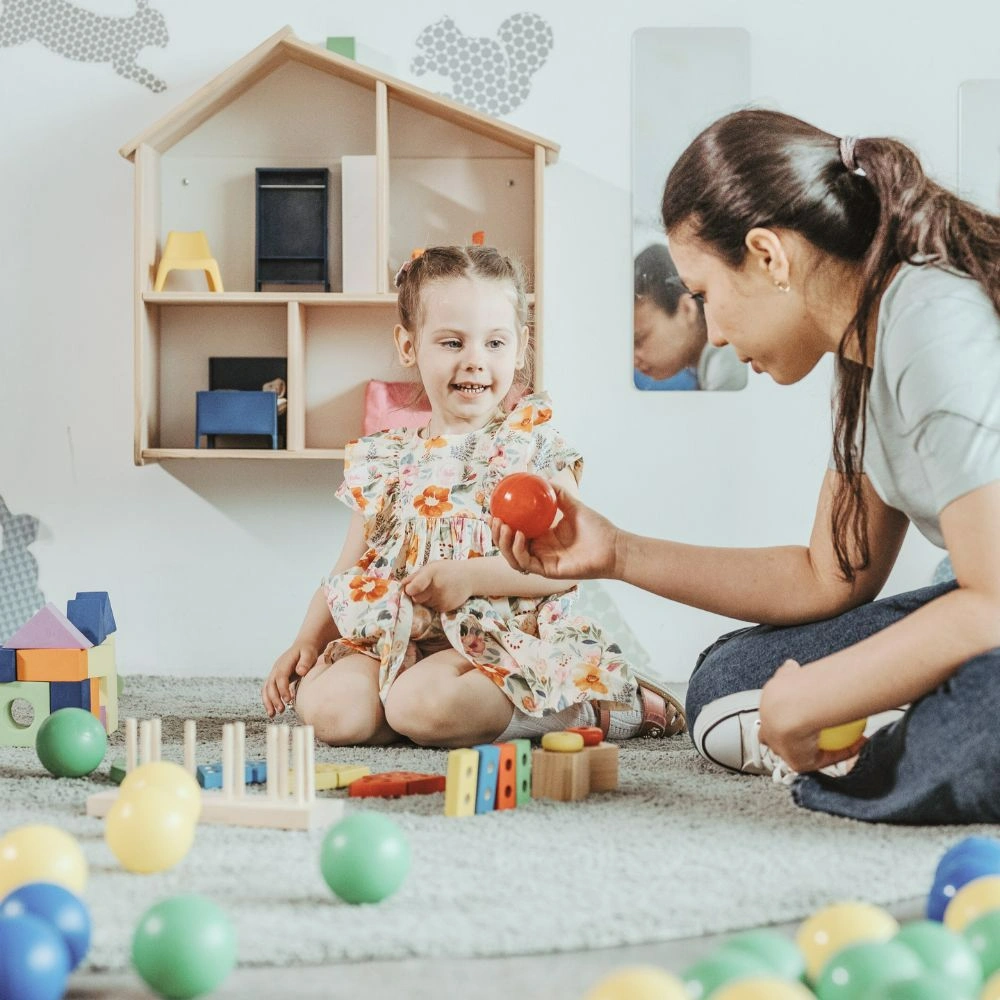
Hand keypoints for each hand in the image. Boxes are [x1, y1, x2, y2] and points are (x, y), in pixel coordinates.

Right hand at [261, 642, 319, 717]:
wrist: (304, 645)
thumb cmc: (308, 650)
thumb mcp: (309, 653)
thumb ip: (305, 662)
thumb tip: (300, 671)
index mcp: (284, 663)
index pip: (280, 677)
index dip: (282, 689)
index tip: (288, 700)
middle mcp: (276, 668)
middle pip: (270, 685)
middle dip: (273, 699)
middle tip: (281, 710)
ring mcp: (274, 673)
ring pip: (266, 689)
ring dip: (268, 702)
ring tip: (273, 715)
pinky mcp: (276, 678)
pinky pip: (269, 690)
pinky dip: (269, 700)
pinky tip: (273, 711)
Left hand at [403, 560, 473, 611]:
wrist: (470, 577)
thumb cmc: (447, 570)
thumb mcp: (431, 566)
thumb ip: (415, 576)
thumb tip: (400, 586)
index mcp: (432, 573)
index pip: (414, 588)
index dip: (409, 590)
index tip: (410, 588)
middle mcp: (437, 587)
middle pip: (416, 599)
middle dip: (417, 595)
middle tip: (426, 587)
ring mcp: (443, 599)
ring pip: (423, 604)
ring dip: (426, 599)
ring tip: (436, 589)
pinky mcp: (446, 608)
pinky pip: (432, 608)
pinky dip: (434, 603)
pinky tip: (442, 595)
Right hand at [491, 484, 621, 579]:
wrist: (612, 546)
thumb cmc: (596, 528)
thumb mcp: (573, 505)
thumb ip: (558, 494)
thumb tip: (543, 479)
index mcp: (542, 537)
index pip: (514, 532)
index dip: (501, 524)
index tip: (494, 509)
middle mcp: (539, 550)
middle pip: (509, 546)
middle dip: (496, 534)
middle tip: (494, 518)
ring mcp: (542, 561)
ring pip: (513, 557)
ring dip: (503, 542)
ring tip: (503, 526)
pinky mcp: (548, 571)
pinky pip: (526, 563)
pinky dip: (518, 550)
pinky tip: (517, 535)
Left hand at [758, 659, 866, 772]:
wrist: (790, 707)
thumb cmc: (789, 689)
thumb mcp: (784, 675)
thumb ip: (788, 672)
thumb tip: (792, 665)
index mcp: (768, 713)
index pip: (775, 719)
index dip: (788, 718)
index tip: (809, 713)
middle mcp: (772, 735)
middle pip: (788, 741)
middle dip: (801, 739)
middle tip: (827, 730)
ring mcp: (785, 751)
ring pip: (808, 753)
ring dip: (828, 748)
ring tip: (851, 738)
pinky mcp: (798, 763)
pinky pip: (825, 759)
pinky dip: (844, 752)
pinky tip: (859, 742)